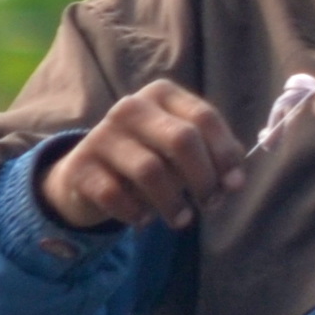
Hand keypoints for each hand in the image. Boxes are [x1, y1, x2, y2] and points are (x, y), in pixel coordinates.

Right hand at [36, 81, 245, 231]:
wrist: (89, 174)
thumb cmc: (149, 158)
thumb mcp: (181, 151)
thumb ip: (213, 157)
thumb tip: (234, 180)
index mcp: (161, 94)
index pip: (204, 118)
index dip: (224, 154)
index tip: (234, 185)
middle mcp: (130, 107)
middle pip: (181, 140)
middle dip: (203, 178)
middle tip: (211, 204)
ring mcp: (102, 135)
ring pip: (150, 171)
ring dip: (173, 203)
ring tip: (182, 219)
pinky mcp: (80, 166)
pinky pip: (115, 195)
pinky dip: (136, 213)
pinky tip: (144, 219)